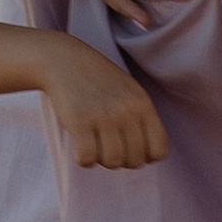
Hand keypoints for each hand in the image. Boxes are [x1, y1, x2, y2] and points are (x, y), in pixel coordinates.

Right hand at [41, 39, 169, 170]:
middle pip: (134, 161)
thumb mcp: (129, 92)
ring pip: (112, 162)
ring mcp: (104, 116)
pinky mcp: (79, 121)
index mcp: (143, 104)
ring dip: (101, 159)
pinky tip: (80, 144)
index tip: (129, 149)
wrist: (62, 59)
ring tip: (94, 143)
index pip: (158, 151)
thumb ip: (142, 119)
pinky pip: (87, 159)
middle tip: (107, 145)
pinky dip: (83, 159)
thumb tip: (147, 158)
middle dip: (120, 159)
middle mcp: (127, 111)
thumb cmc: (98, 79)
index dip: (144, 156)